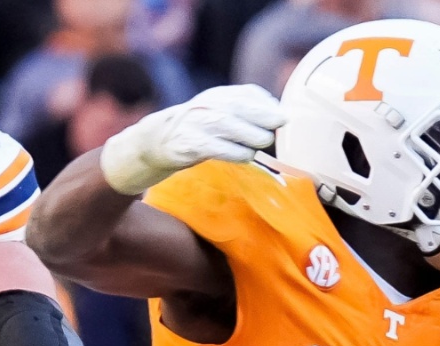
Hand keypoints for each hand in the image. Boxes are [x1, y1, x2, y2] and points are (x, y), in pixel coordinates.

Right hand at [100, 85, 287, 194]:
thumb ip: (247, 112)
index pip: (246, 94)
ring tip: (262, 143)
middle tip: (278, 127)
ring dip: (250, 135)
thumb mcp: (220, 114)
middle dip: (262, 117)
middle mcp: (206, 105)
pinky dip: (233, 152)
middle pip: (239, 107)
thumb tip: (279, 114)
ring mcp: (195, 124)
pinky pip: (214, 147)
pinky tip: (245, 156)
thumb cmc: (198, 130)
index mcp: (218, 96)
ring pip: (227, 126)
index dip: (266, 104)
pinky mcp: (188, 145)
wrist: (156, 142)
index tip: (283, 116)